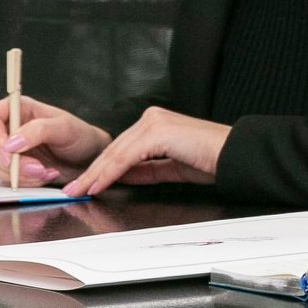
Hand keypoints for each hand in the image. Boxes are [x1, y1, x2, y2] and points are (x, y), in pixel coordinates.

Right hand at [0, 95, 110, 187]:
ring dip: (17, 174)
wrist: (87, 159)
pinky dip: (21, 181)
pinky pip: (1, 178)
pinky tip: (42, 177)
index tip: (10, 151)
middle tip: (38, 168)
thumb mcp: (64, 128)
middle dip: (11, 162)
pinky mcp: (10, 167)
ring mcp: (7, 149)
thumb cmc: (79, 136)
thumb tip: (11, 143)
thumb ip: (38, 131)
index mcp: (17, 109)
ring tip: (46, 172)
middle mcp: (7, 128)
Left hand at [63, 107, 230, 196]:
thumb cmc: (212, 160)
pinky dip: (110, 172)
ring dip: (95, 173)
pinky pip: (126, 157)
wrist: (233, 155)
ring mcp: (154, 123)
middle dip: (92, 170)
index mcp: (157, 123)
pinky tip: (98, 183)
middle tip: (73, 188)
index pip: (121, 147)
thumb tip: (123, 176)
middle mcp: (152, 118)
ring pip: (116, 152)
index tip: (86, 183)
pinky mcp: (158, 132)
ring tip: (80, 189)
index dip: (101, 166)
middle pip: (114, 148)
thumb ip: (147, 169)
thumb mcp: (172, 166)